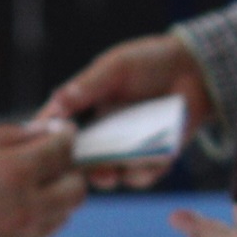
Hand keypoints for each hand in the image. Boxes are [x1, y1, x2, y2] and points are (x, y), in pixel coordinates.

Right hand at [0, 122, 86, 236]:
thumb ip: (10, 136)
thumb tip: (42, 131)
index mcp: (14, 174)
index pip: (62, 151)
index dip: (66, 136)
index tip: (63, 131)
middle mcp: (23, 209)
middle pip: (76, 189)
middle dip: (70, 169)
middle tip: (53, 158)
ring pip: (63, 216)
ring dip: (57, 196)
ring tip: (34, 181)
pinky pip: (38, 234)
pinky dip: (38, 217)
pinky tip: (13, 204)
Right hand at [41, 36, 214, 185]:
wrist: (194, 67)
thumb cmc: (150, 61)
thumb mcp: (116, 67)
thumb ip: (88, 85)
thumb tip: (58, 100)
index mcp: (88, 109)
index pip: (61, 126)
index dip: (49, 137)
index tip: (42, 144)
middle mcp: (104, 132)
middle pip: (82, 158)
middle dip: (78, 167)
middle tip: (78, 169)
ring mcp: (128, 148)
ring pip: (111, 172)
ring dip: (108, 176)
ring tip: (110, 174)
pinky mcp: (154, 158)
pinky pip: (144, 175)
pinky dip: (143, 173)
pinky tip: (147, 165)